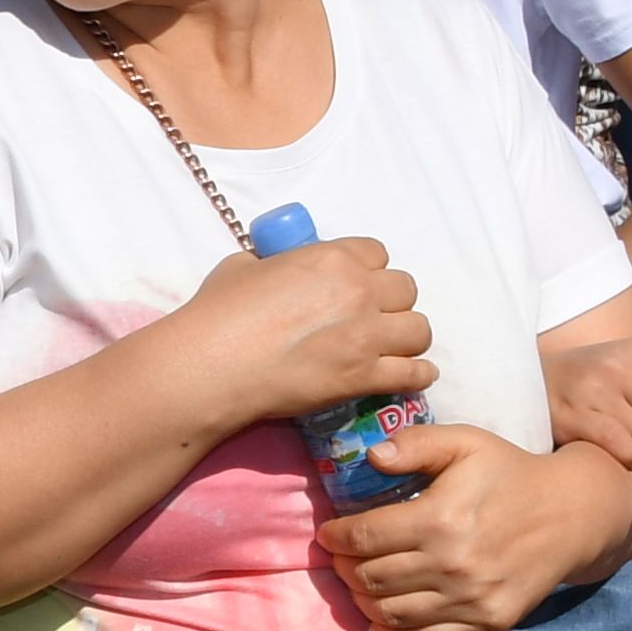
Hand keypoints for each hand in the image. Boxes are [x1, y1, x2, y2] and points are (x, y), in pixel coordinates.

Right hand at [188, 236, 429, 447]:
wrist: (212, 366)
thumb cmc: (219, 313)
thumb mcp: (245, 266)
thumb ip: (275, 264)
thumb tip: (275, 270)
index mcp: (332, 258)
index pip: (378, 252)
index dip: (368, 269)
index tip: (357, 285)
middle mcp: (358, 292)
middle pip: (406, 289)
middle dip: (391, 302)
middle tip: (372, 318)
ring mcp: (365, 336)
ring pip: (419, 330)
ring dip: (406, 337)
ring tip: (390, 348)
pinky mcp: (363, 377)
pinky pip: (414, 373)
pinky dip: (417, 374)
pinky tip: (414, 374)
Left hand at [316, 425, 585, 630]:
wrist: (571, 514)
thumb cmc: (510, 473)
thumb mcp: (466, 443)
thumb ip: (417, 444)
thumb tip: (371, 456)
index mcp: (440, 519)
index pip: (366, 537)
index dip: (337, 538)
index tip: (328, 534)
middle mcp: (452, 565)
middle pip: (372, 578)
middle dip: (345, 569)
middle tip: (341, 559)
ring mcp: (470, 599)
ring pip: (391, 613)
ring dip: (363, 601)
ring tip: (358, 585)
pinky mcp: (486, 623)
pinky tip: (379, 621)